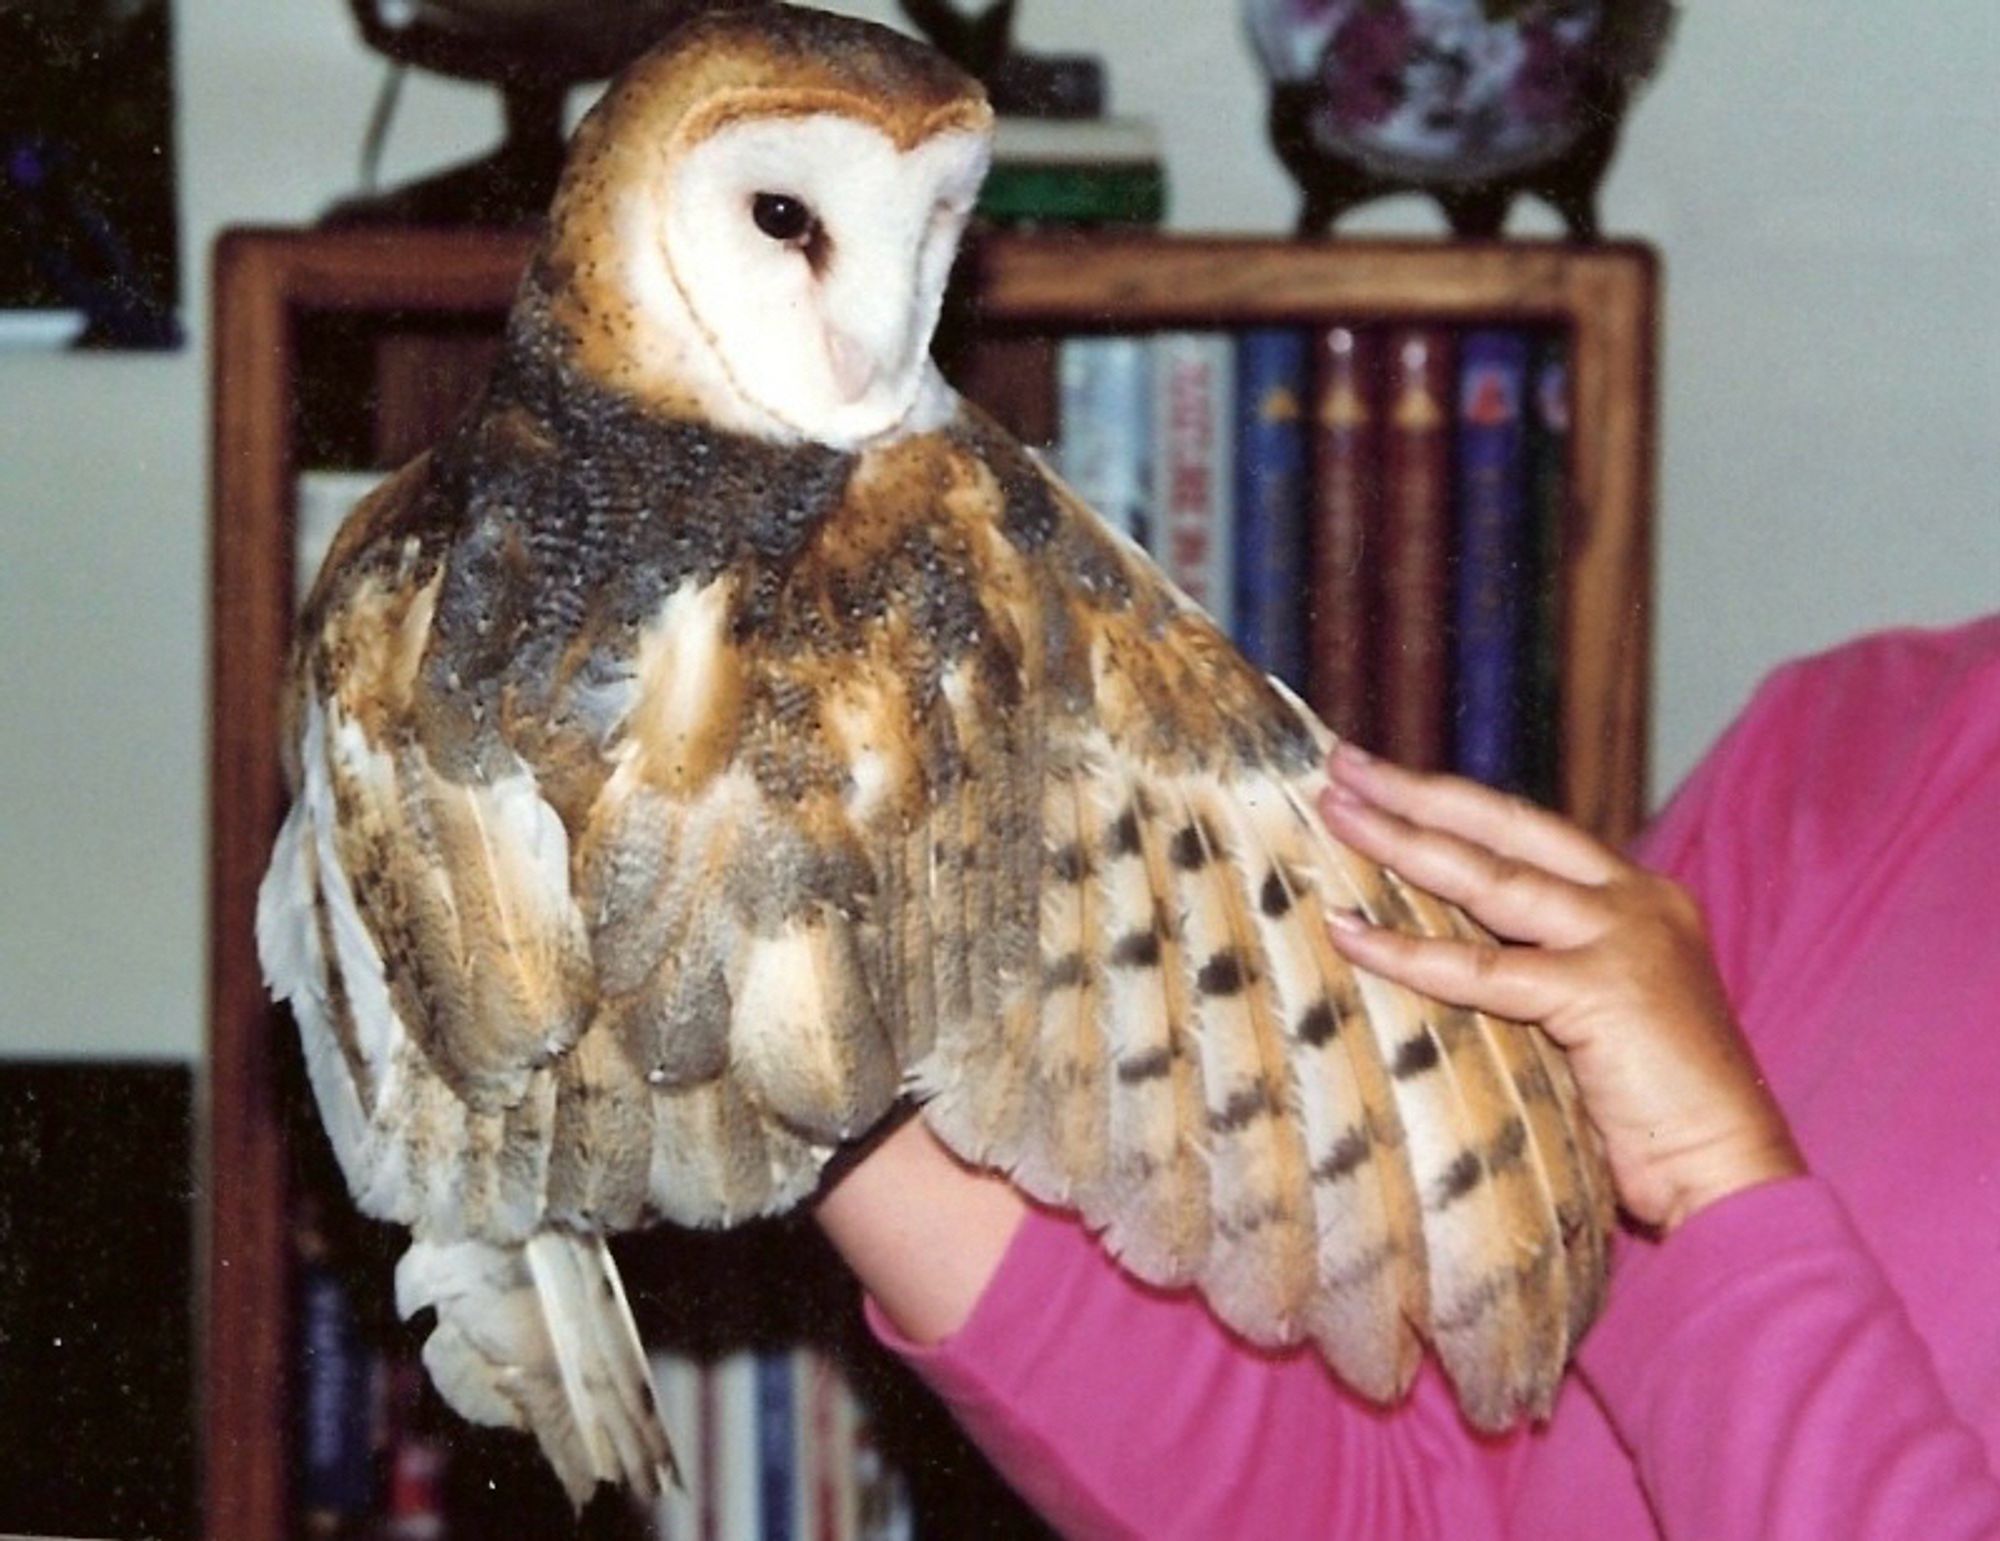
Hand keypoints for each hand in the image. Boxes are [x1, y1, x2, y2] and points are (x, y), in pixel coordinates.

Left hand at [1318, 743, 1804, 1235]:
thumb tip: (1441, 938)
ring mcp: (1622, 940)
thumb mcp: (1594, 1010)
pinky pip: (1479, 968)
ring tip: (1335, 814)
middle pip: (1506, 827)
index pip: (1530, 833)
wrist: (1728, 1172)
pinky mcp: (1600, 993)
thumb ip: (1539, 964)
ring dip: (1403, 841)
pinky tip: (1347, 931)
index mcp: (1638, 897)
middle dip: (1419, 792)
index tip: (1384, 781)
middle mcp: (1636, 901)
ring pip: (1488, 877)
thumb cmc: (1654, 1109)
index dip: (1454, 804)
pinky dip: (1406, 951)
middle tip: (1343, 765)